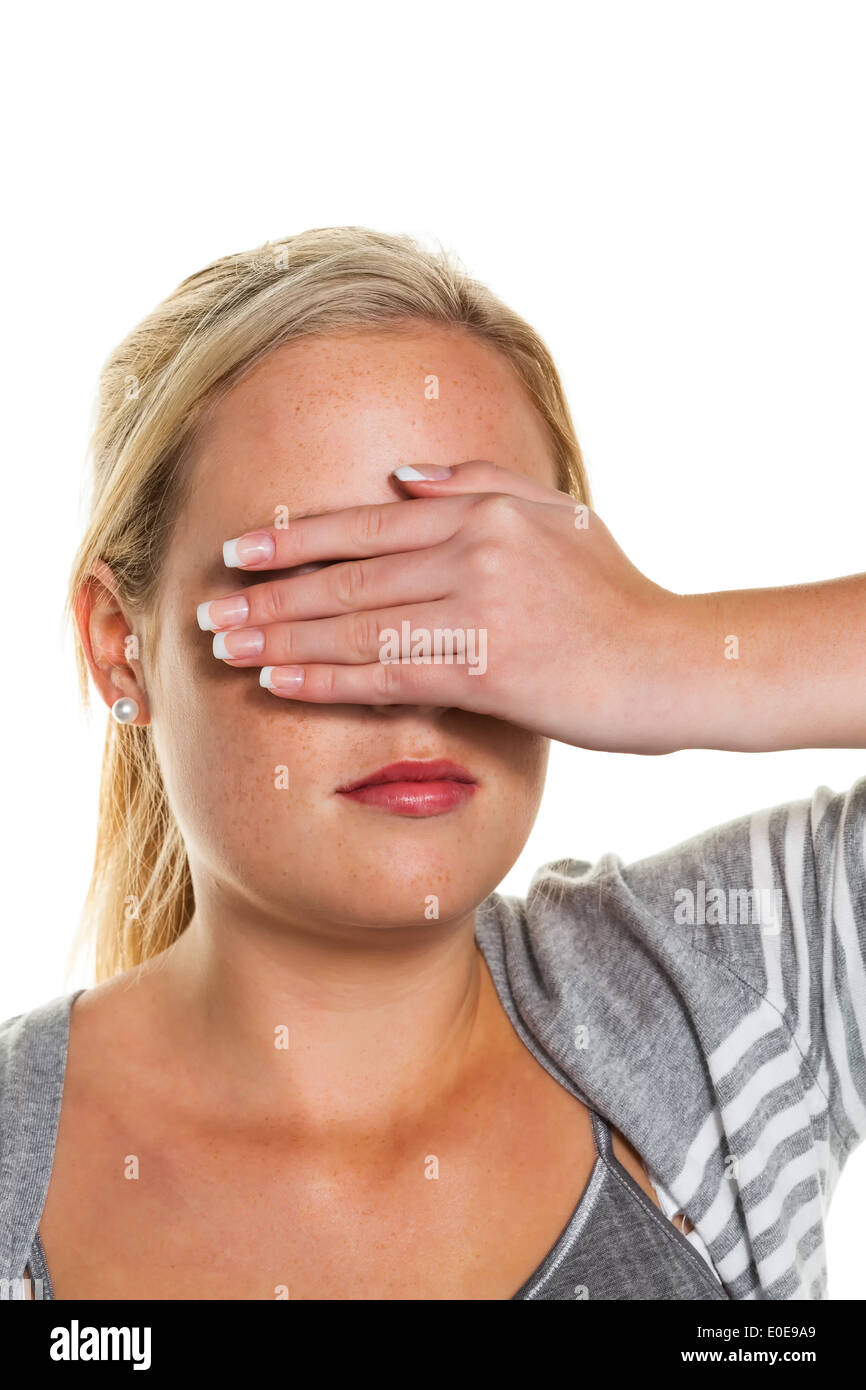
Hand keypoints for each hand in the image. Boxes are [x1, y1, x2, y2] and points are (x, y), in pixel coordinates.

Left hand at [195, 459, 688, 752]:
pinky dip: (326, 680)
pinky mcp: (485, 670)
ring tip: (224, 649)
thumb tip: (401, 475)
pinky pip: (385, 674)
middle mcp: (473, 550)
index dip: (293, 540)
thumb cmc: (616, 593)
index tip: (238, 551)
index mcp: (483, 510)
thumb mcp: (561, 513)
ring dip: (280, 640)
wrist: (672, 661)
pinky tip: (279, 683)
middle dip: (268, 597)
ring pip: (354, 626)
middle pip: (345, 576)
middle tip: (207, 611)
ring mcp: (477, 609)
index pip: (365, 522)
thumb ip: (480, 483)